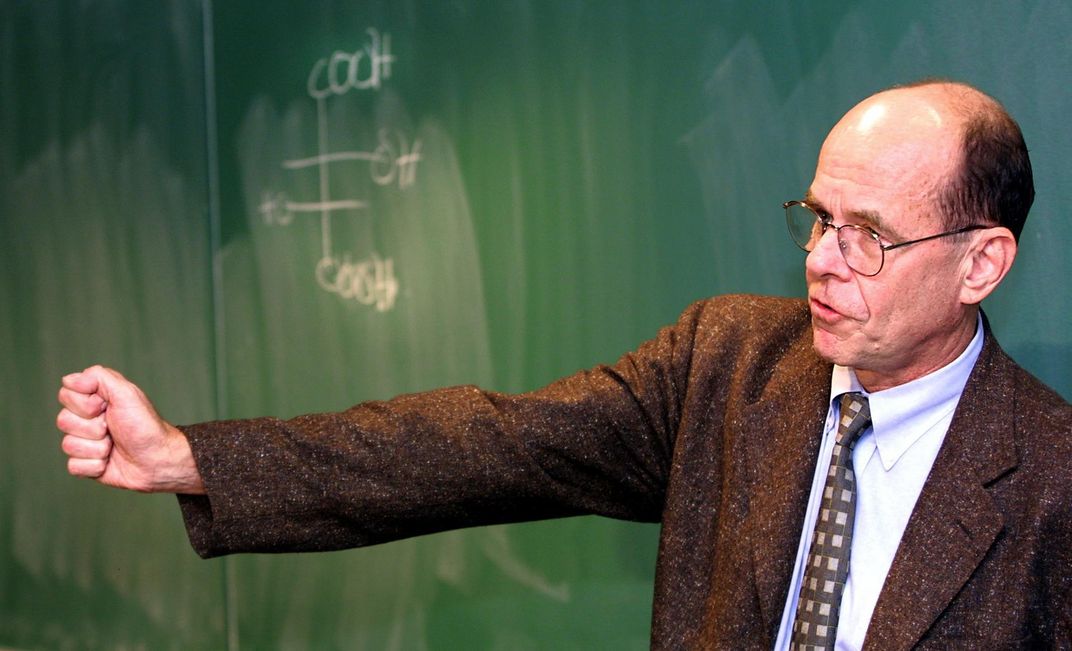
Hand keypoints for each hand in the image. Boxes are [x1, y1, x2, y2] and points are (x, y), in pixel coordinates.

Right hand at [57, 365, 203, 493]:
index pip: (66, 394)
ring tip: (114, 446)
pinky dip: (95, 466)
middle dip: (93, 427)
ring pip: (68, 445)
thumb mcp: (127, 394)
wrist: (157, 460)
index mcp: (94, 400)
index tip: (106, 406)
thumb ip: (99, 377)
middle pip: (63, 420)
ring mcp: (84, 443)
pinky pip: (74, 466)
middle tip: (113, 428)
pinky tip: (109, 462)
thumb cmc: (145, 426)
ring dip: (97, 448)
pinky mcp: (85, 465)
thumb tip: (68, 379)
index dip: (85, 404)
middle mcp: (86, 420)